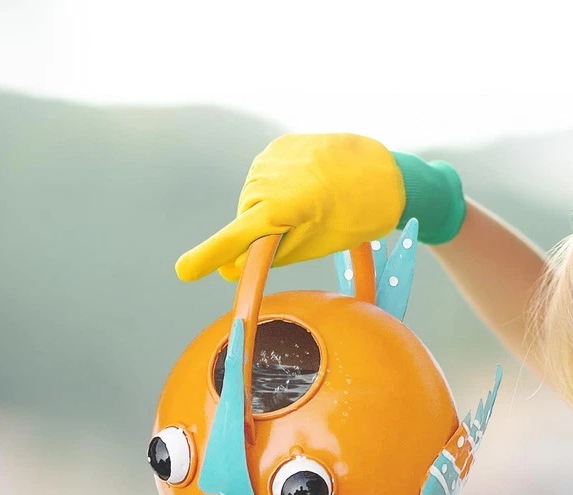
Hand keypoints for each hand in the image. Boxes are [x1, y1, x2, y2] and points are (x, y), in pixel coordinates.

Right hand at [176, 133, 465, 281]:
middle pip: (247, 218)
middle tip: (301, 232)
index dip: (212, 255)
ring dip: (273, 209)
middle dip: (263, 232)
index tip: (184, 271)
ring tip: (313, 206)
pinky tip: (309, 187)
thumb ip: (272, 254)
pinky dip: (280, 188)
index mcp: (282, 206)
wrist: (387, 173)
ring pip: (256, 197)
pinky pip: (268, 177)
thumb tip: (232, 269)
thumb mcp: (316, 244)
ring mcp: (272, 156)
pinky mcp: (280, 145)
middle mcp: (269, 177)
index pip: (238, 236)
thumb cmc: (358, 217)